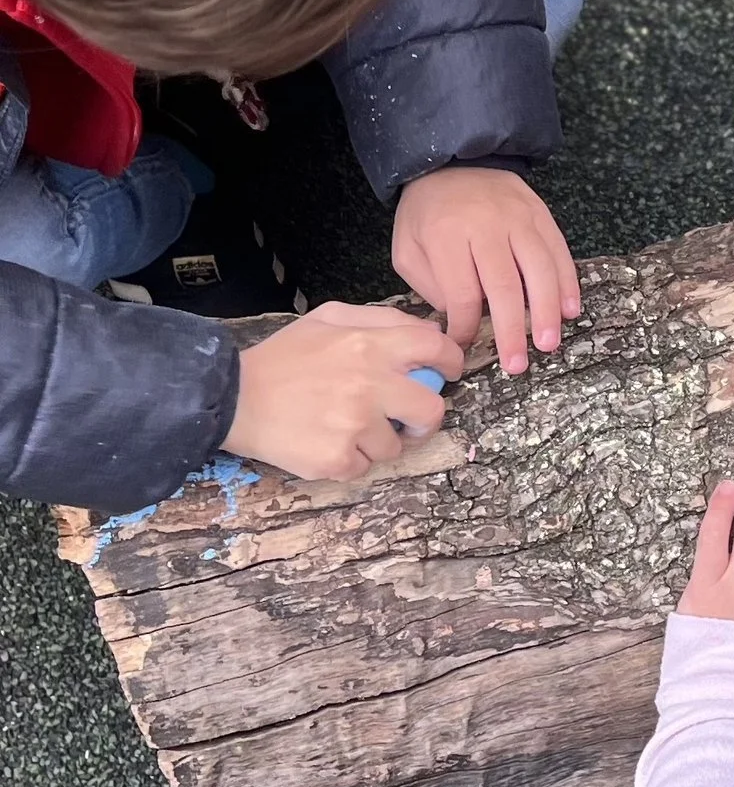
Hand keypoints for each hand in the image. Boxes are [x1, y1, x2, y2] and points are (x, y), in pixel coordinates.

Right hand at [223, 301, 462, 480]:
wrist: (230, 398)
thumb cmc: (282, 359)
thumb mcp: (327, 320)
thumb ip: (380, 320)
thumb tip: (429, 331)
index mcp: (369, 345)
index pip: (436, 349)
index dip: (450, 362)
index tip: (446, 373)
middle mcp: (369, 385)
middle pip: (432, 410)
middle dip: (424, 418)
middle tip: (405, 419)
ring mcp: (354, 425)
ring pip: (395, 445)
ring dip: (376, 440)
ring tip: (341, 425)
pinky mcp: (337, 458)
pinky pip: (364, 466)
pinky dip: (348, 459)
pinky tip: (323, 440)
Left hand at [393, 166, 579, 375]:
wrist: (452, 162)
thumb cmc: (427, 214)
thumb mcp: (407, 249)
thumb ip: (430, 286)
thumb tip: (462, 319)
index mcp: (446, 237)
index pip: (463, 294)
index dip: (466, 327)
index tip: (464, 346)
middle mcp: (486, 227)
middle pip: (505, 287)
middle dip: (513, 331)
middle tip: (518, 365)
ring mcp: (518, 219)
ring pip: (540, 270)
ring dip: (547, 311)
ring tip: (549, 343)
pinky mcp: (541, 214)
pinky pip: (559, 252)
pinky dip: (567, 283)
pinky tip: (570, 310)